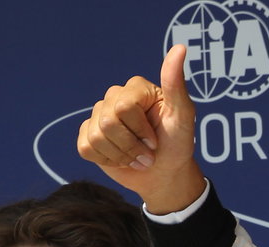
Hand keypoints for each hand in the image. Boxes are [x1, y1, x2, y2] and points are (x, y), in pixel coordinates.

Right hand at [76, 46, 205, 213]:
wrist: (165, 175)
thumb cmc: (177, 145)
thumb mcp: (183, 117)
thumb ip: (176, 85)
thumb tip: (179, 48)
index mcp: (136, 88)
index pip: (124, 107)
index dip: (140, 130)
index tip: (156, 140)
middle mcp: (115, 97)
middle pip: (107, 122)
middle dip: (131, 146)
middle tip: (148, 154)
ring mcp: (99, 115)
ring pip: (95, 137)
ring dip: (121, 156)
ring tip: (137, 158)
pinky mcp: (88, 135)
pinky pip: (85, 147)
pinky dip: (107, 160)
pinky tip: (121, 159)